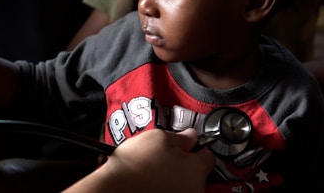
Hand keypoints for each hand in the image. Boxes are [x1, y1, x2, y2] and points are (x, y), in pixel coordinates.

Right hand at [64, 128, 214, 192]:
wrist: (115, 188)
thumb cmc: (135, 165)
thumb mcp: (160, 137)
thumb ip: (182, 136)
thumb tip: (192, 136)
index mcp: (196, 170)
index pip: (208, 154)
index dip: (198, 146)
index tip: (189, 144)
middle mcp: (194, 189)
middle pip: (198, 171)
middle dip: (186, 161)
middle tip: (167, 154)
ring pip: (185, 182)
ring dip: (176, 174)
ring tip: (156, 168)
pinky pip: (174, 190)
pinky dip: (167, 185)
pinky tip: (153, 179)